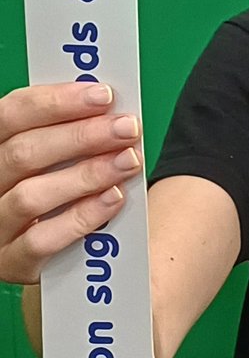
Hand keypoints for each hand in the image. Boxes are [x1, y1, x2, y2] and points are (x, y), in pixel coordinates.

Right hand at [0, 82, 142, 283]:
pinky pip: (42, 240)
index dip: (56, 102)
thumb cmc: (62, 190)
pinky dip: (81, 217)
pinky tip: (114, 199)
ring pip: (30, 196)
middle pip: (22, 153)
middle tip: (127, 128)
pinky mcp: (13, 261)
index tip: (103, 95)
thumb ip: (75, 134)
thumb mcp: (60, 158)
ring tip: (128, 161)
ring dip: (85, 175)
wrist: (59, 252)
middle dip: (81, 136)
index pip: (11, 115)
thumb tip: (115, 110)